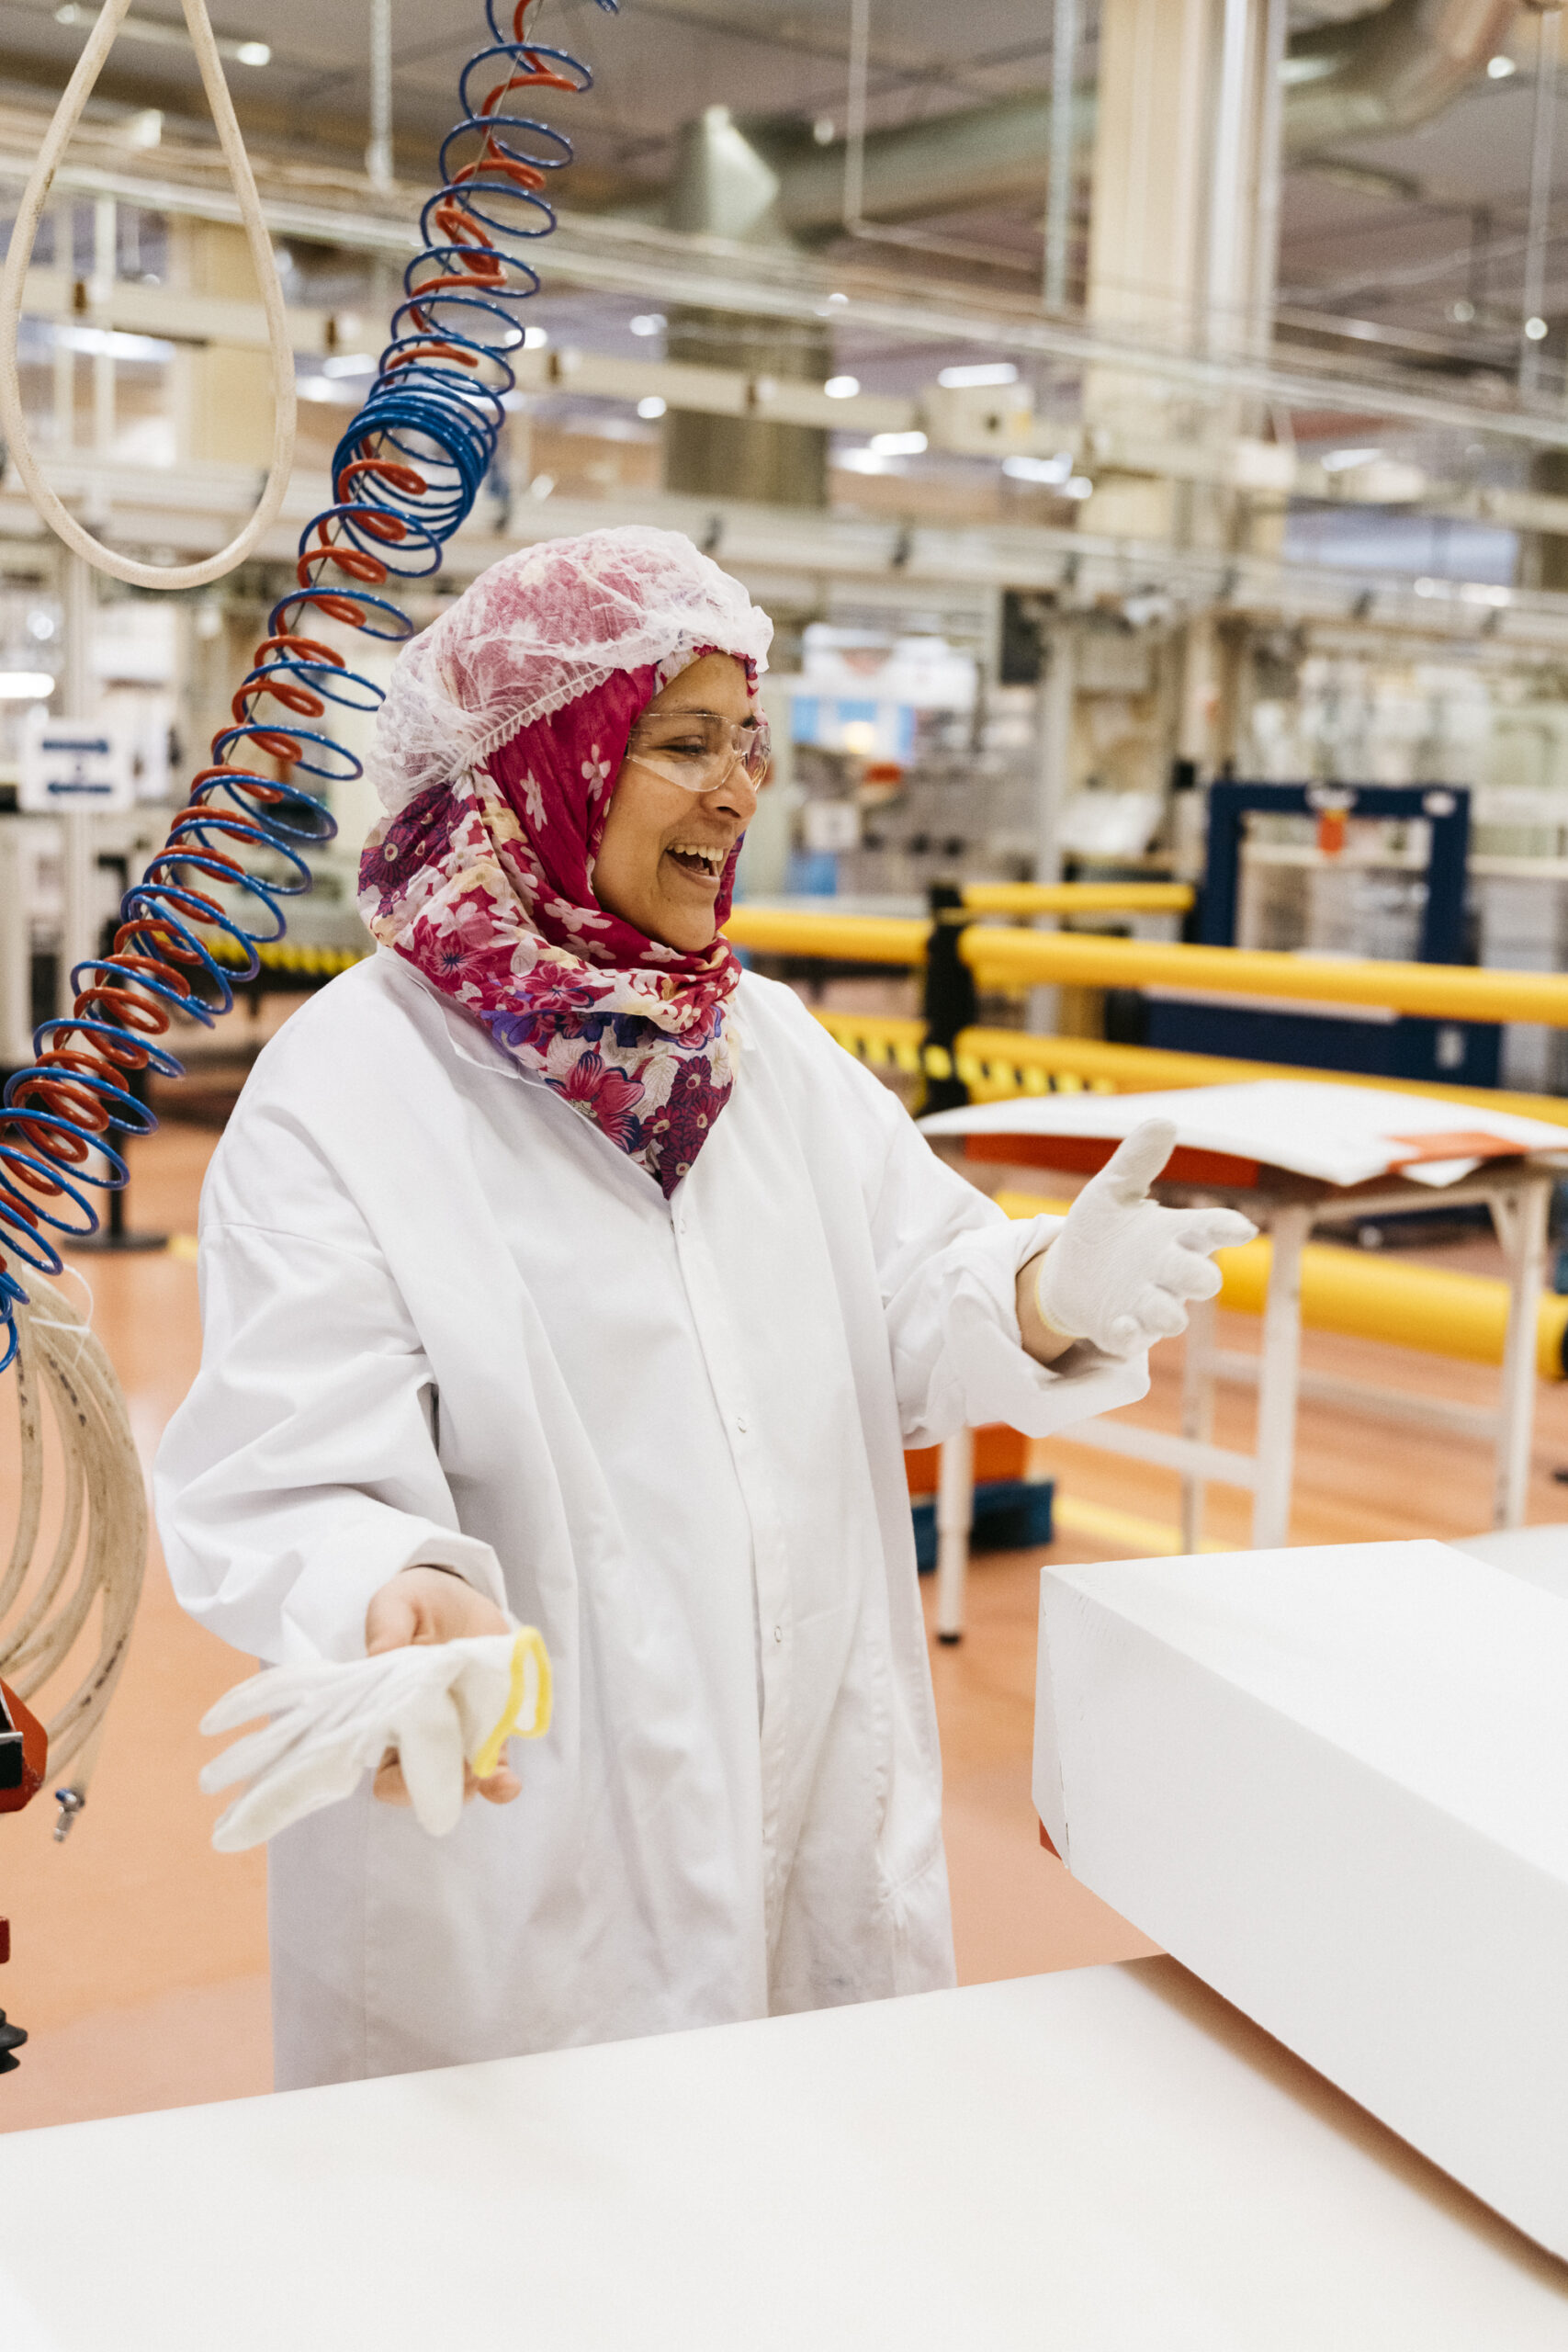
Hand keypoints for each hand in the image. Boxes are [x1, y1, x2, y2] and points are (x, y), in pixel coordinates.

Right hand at [365, 1567, 520, 1808]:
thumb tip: (381, 1655)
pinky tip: (509, 1783)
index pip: (386, 1772)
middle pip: (429, 1784)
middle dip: (444, 1788)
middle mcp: (426, 1731)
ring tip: (487, 1772)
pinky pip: (500, 1759)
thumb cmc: (413, 1605)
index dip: (397, 1782)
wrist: (456, 1594)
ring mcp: (463, 1729)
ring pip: (467, 1778)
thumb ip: (386, 1627)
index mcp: (391, 1715)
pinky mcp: (494, 1719)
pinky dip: (503, 1778)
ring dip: (477, 1783)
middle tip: (460, 1771)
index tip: (413, 1766)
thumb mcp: (394, 1605)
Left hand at [1030, 1119, 1256, 1358]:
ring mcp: (1147, 1304)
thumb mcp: (1112, 1191)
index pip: (1210, 1228)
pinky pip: (1132, 1340)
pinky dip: (1129, 1334)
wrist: (1066, 1272)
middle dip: (1201, 1278)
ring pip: (1171, 1316)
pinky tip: (1119, 1323)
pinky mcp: (1122, 1330)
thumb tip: (1165, 1121)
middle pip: (1199, 1278)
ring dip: (1166, 1313)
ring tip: (1155, 1308)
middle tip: (1203, 1278)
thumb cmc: (1103, 1230)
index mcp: (1174, 1234)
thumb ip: (1137, 1161)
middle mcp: (1168, 1272)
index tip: (1240, 1228)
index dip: (1226, 1228)